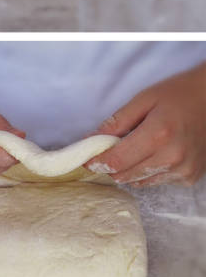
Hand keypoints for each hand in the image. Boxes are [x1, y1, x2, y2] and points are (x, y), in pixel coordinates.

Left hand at [88, 63, 205, 185]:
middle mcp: (172, 157)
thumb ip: (116, 122)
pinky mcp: (190, 178)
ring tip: (135, 148)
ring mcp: (183, 170)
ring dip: (130, 170)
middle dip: (111, 166)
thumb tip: (90, 140)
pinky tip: (155, 153)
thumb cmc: (178, 95)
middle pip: (125, 176)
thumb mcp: (143, 99)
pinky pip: (157, 181)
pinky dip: (148, 171)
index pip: (117, 161)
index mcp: (158, 135)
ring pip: (139, 182)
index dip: (97, 162)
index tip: (87, 159)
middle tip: (109, 151)